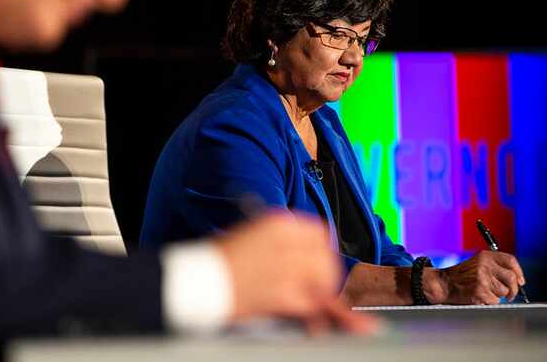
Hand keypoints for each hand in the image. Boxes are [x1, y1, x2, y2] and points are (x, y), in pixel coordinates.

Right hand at [213, 211, 377, 333]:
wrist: (196, 280)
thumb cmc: (218, 263)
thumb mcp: (252, 241)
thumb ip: (283, 249)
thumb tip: (309, 267)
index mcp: (277, 223)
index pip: (319, 233)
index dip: (324, 253)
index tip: (323, 266)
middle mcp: (285, 241)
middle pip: (326, 258)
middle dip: (328, 278)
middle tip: (322, 291)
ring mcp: (286, 267)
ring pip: (325, 281)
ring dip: (327, 297)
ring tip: (327, 310)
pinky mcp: (283, 293)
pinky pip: (317, 305)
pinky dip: (332, 317)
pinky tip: (350, 324)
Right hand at [424, 250, 525, 304]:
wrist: (443, 283)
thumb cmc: (461, 276)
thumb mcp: (477, 264)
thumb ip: (495, 267)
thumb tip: (517, 280)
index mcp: (485, 256)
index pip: (510, 261)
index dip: (518, 272)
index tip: (520, 281)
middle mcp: (485, 265)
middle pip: (511, 278)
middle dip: (513, 289)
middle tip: (510, 295)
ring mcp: (482, 278)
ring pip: (503, 291)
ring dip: (497, 296)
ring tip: (484, 292)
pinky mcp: (480, 291)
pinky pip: (495, 301)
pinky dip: (489, 302)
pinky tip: (479, 297)